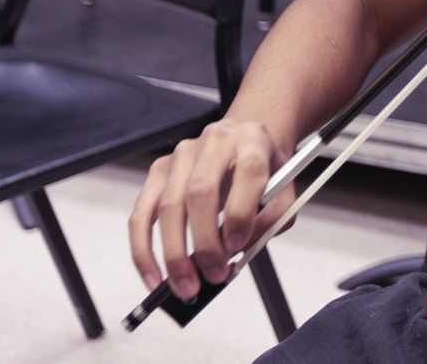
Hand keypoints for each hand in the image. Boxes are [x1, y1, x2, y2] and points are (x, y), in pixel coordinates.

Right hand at [127, 120, 295, 299]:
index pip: (248, 170)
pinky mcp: (158, 171)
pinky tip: (154, 278)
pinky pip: (141, 214)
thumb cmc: (265, 172)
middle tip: (214, 276)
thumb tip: (236, 250)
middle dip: (205, 242)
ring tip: (186, 286)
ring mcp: (181, 155)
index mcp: (253, 140)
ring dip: (174, 254)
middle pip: (201, 192)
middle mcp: (215, 141)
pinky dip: (144, 251)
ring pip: (168, 207)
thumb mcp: (284, 191)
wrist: (244, 141)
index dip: (241, 212)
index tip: (238, 247)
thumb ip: (271, 219)